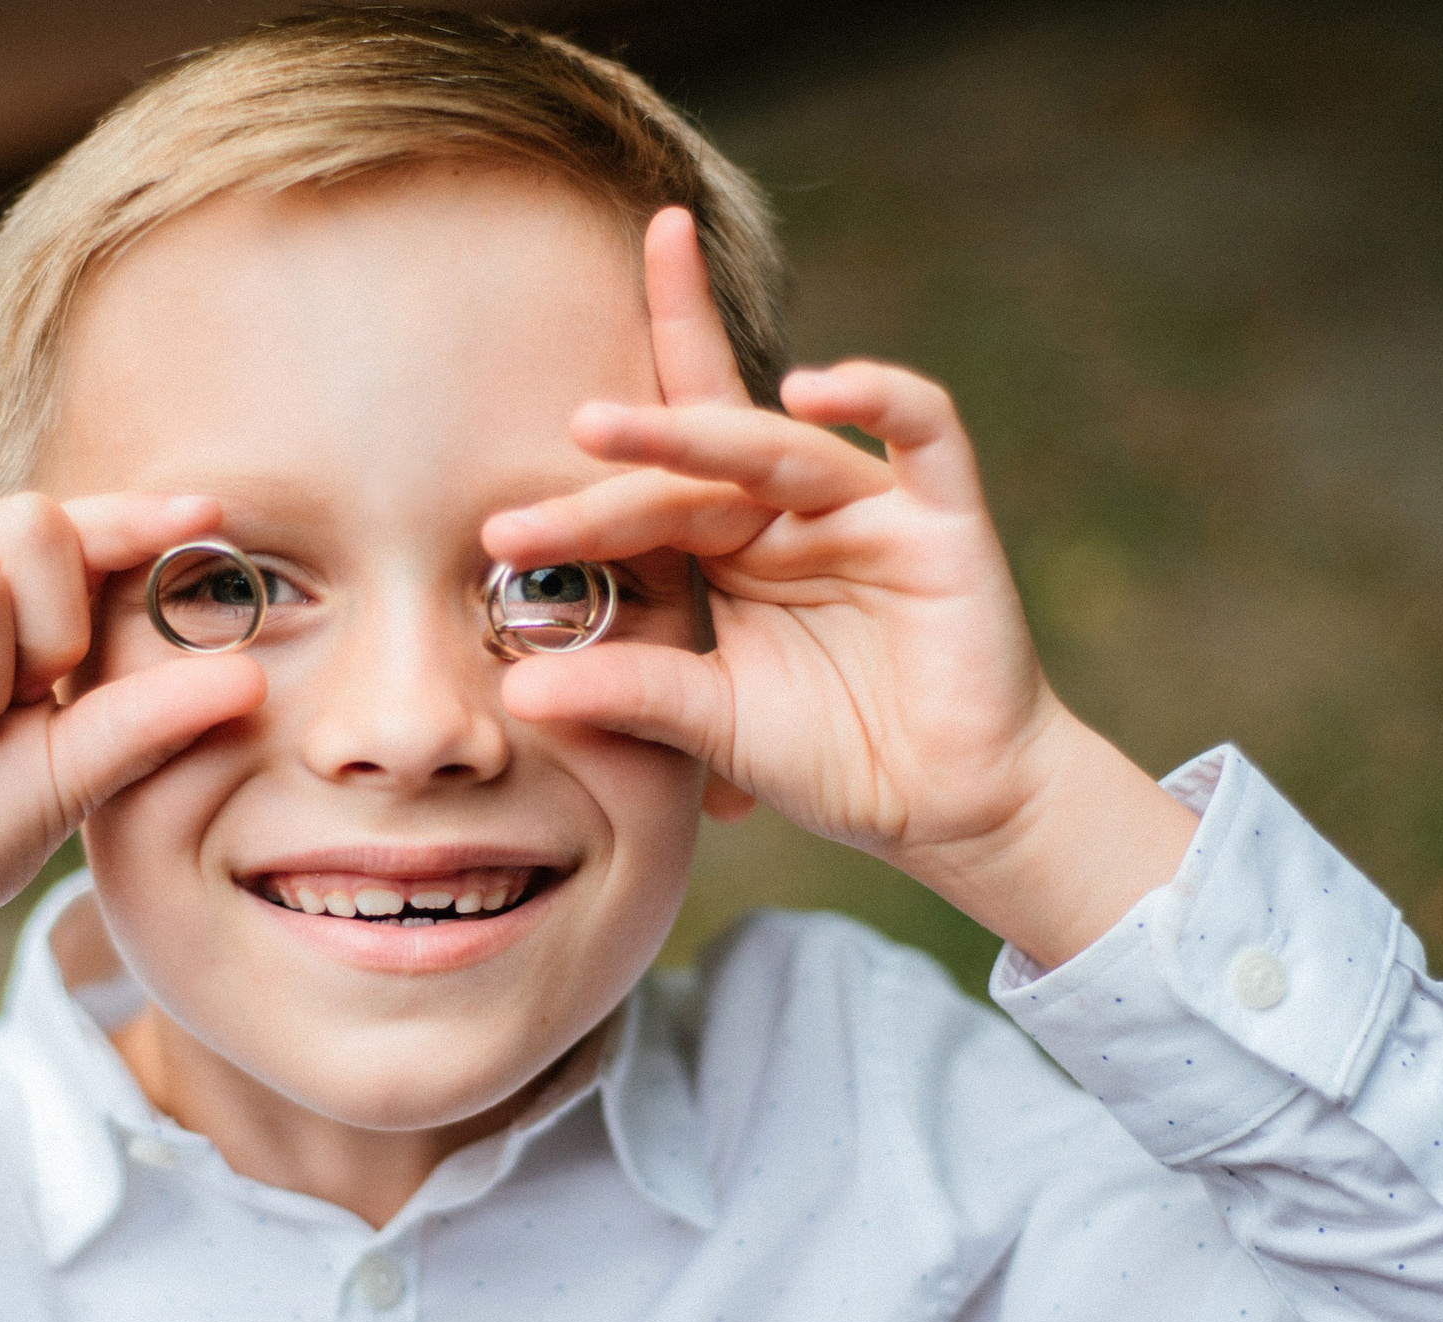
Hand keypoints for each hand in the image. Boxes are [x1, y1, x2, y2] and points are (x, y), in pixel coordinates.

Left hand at [486, 208, 1192, 964]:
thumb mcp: (711, 724)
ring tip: (602, 427)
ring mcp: (867, 507)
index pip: (651, 485)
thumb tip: (512, 693)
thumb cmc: (834, 755)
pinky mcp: (944, 518)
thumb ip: (629, 694)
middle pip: (699, 455)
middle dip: (624, 451)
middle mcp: (791, 511)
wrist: (947, 811)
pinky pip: (922, 429)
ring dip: (692, 433)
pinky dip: (875, 395)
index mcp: (730, 546)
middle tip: (548, 456)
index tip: (495, 527)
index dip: (585, 478)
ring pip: (775, 447)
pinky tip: (811, 389)